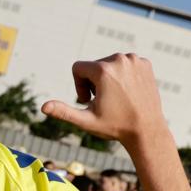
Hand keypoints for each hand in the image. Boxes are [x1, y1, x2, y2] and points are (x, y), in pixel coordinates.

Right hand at [41, 53, 169, 149]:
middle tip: (105, 101)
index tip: (90, 102)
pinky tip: (129, 92)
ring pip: (110, 64)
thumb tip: (43, 107)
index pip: (78, 68)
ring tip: (117, 97)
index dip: (79, 86)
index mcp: (103, 70)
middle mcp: (119, 60)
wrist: (147, 130)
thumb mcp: (86, 121)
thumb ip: (63, 111)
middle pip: (94, 66)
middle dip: (94, 82)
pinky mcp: (145, 63)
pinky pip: (126, 64)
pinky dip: (124, 76)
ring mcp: (134, 60)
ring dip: (109, 79)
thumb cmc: (115, 126)